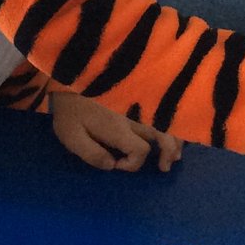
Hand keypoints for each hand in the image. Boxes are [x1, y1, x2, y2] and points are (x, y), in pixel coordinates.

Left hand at [51, 92, 182, 171]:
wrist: (72, 78)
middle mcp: (133, 117)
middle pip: (162, 135)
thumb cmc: (70, 109)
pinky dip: (170, 125)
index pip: (139, 150)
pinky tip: (171, 133)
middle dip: (167, 152)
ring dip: (173, 140)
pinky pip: (161, 113)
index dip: (132, 163)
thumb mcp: (71, 135)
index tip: (116, 164)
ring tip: (173, 155)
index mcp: (118, 128)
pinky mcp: (136, 98)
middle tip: (164, 167)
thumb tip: (111, 166)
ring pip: (166, 124)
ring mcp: (137, 106)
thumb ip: (91, 153)